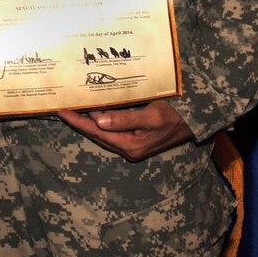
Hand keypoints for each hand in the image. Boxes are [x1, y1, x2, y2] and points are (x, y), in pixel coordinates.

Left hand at [57, 101, 194, 160]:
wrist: (196, 121)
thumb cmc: (176, 116)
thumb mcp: (152, 115)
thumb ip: (125, 119)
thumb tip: (98, 121)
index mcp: (131, 146)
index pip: (96, 132)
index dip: (77, 121)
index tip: (61, 111)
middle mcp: (129, 149)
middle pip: (97, 134)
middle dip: (79, 121)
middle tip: (62, 107)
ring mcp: (132, 145)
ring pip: (103, 133)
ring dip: (89, 121)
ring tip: (73, 108)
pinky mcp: (135, 140)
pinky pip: (112, 130)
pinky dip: (101, 121)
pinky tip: (95, 111)